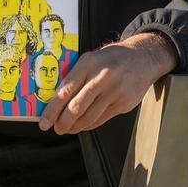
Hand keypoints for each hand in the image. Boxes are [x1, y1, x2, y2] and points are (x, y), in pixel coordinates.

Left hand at [38, 31, 177, 134]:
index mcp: (88, 63)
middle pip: (76, 107)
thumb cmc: (111, 59)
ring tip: (68, 129)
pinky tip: (83, 125)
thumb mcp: (91, 59)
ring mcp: (115, 91)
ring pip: (89, 116)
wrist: (143, 57)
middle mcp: (101, 76)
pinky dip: (89, 125)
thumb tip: (55, 100)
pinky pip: (102, 119)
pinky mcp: (124, 103)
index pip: (65, 90)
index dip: (52, 109)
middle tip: (56, 128)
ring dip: (75, 127)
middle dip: (63, 122)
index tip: (44, 122)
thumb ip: (75, 76)